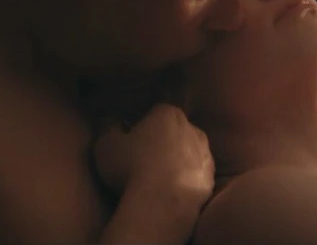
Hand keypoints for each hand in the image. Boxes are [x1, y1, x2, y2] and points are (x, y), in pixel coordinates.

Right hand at [93, 104, 213, 206]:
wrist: (162, 204)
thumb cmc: (131, 169)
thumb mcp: (106, 145)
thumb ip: (108, 128)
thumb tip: (112, 122)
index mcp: (168, 114)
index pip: (155, 112)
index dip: (143, 125)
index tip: (132, 141)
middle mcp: (193, 129)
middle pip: (176, 130)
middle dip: (163, 140)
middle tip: (144, 160)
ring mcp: (206, 154)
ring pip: (189, 152)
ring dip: (177, 160)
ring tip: (158, 179)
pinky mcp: (210, 179)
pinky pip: (196, 175)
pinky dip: (186, 180)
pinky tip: (171, 192)